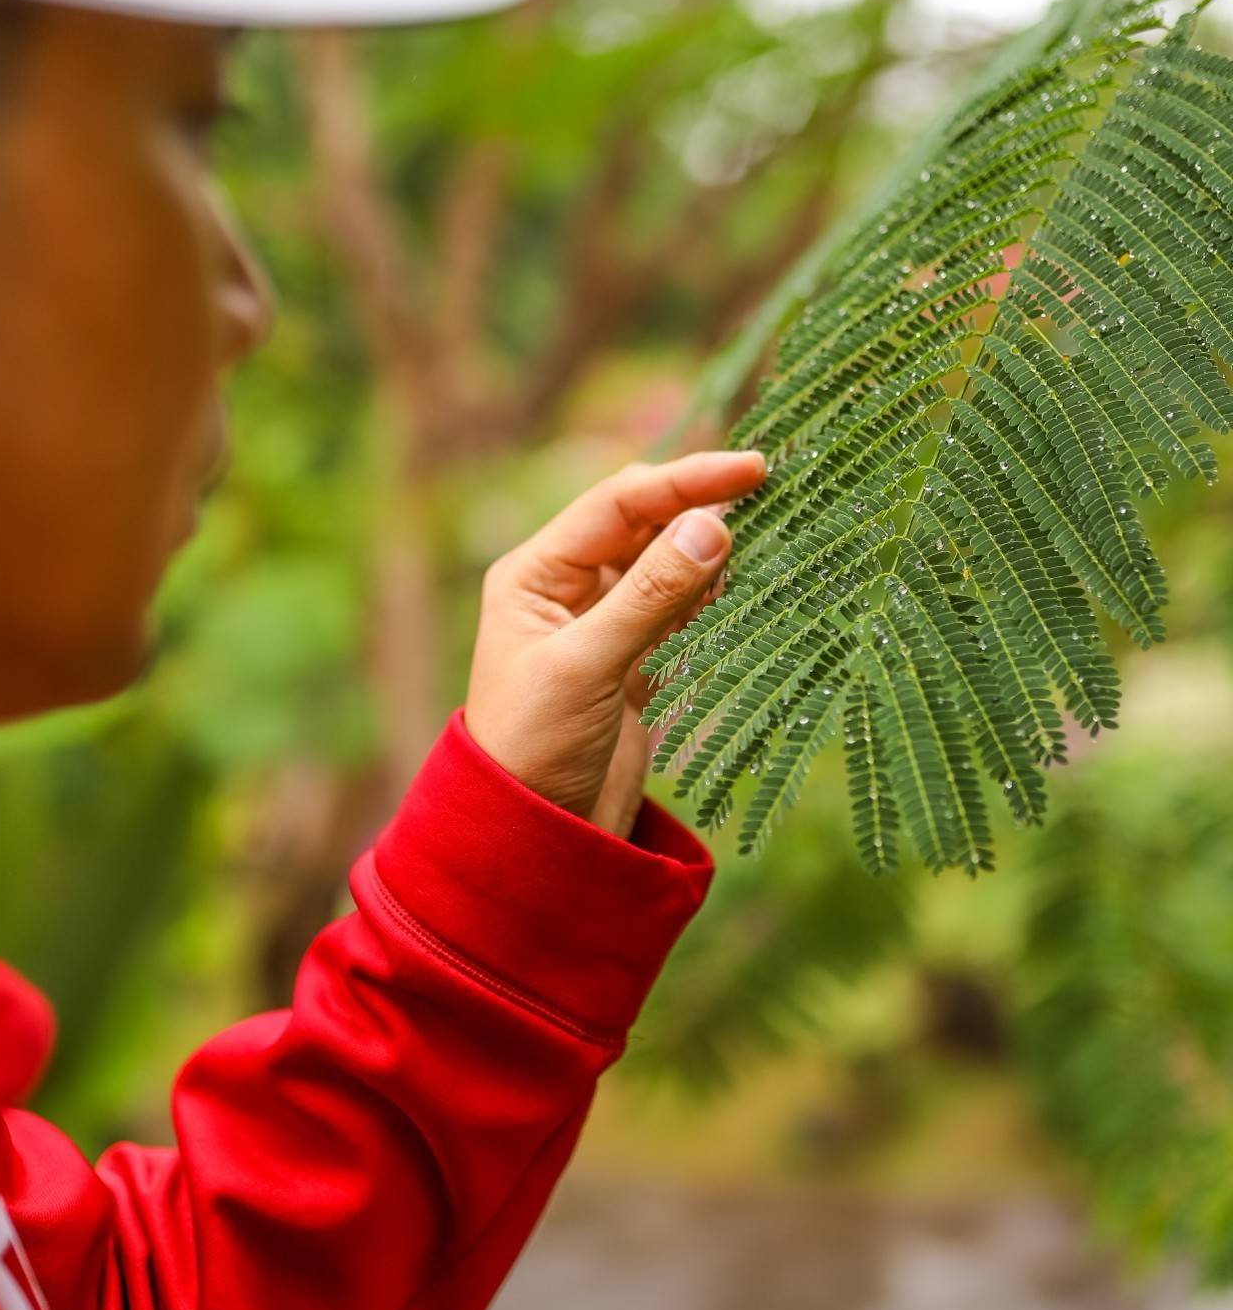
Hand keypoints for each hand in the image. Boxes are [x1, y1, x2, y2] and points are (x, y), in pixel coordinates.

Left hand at [463, 449, 767, 838]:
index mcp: (536, 574)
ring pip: (669, 566)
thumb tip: (714, 525)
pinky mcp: (636, 663)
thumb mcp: (587, 666)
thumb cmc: (535, 748)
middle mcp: (568, 588)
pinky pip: (682, 610)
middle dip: (702, 508)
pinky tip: (751, 584)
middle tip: (774, 493)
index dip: (686, 481)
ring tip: (774, 534)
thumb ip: (651, 595)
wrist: (535, 840)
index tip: (753, 469)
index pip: (618, 503)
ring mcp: (605, 624)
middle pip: (645, 525)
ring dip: (714, 551)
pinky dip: (715, 596)